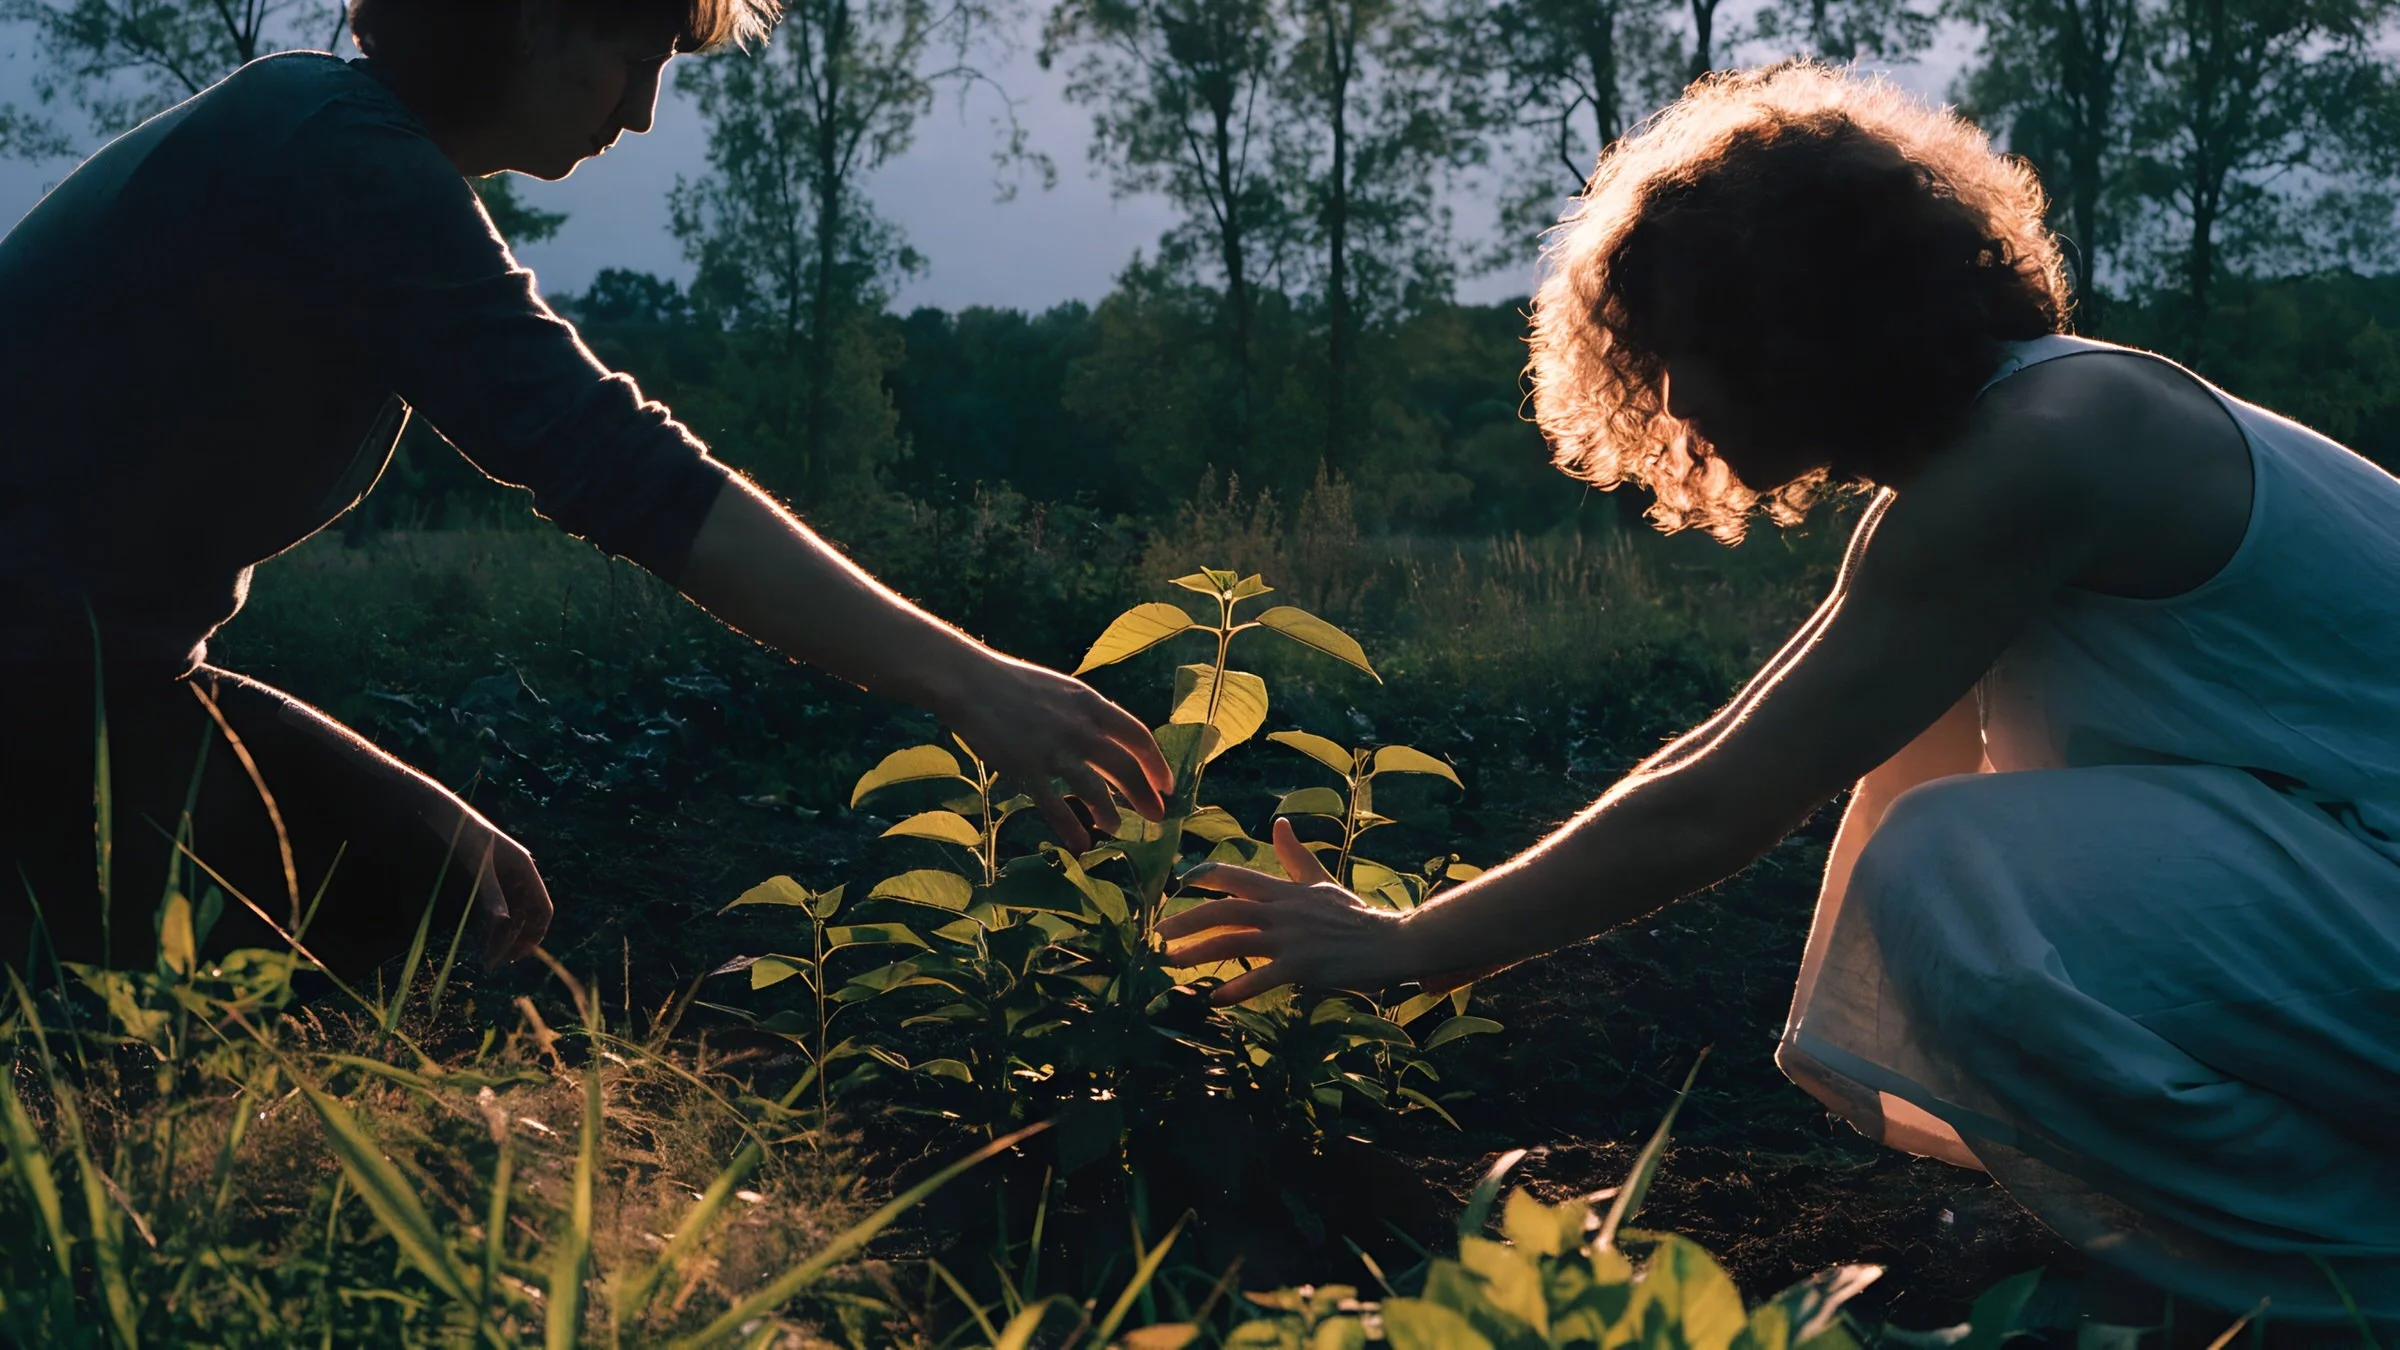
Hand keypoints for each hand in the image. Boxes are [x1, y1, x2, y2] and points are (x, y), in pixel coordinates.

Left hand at [468, 834, 553, 966]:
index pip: (542, 909)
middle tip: (495, 963)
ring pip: (511, 917)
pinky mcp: (488, 883)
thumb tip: (501, 924)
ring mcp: (504, 880)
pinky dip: (491, 927)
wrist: (444, 818)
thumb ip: (490, 895)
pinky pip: (497, 911)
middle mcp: (519, 876)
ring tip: (486, 957)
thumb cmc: (463, 837)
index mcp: (525, 869)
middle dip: (514, 941)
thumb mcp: (478, 867)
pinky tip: (479, 940)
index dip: (535, 934)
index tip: (518, 956)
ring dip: (502, 937)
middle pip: (527, 917)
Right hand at [935, 651, 1172, 852]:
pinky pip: (1055, 806)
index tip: (1167, 785)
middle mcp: (1079, 728)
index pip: (1138, 737)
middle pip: (1125, 768)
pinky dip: (1072, 828)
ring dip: (1110, 813)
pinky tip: (1081, 843)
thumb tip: (1111, 741)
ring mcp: (1053, 749)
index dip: (1157, 765)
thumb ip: (1088, 715)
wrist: (971, 682)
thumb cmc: (1016, 685)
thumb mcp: (1063, 691)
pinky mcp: (1026, 768)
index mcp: (1091, 705)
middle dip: (1145, 796)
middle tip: (1157, 817)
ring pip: (1095, 790)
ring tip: (1116, 827)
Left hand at [1155, 818, 1424, 1002]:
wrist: (1392, 941)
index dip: (1205, 877)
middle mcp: (1283, 911)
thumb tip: (1278, 822)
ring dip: (1199, 953)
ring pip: (1234, 942)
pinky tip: (1216, 997)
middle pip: (1225, 910)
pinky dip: (1237, 988)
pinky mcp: (1302, 968)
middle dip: (1188, 919)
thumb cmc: (1354, 915)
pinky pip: (1262, 978)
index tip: (1178, 882)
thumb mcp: (1321, 881)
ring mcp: (1292, 940)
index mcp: (1286, 890)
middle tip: (1160, 932)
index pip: (1237, 876)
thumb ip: (1295, 856)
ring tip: (1173, 962)